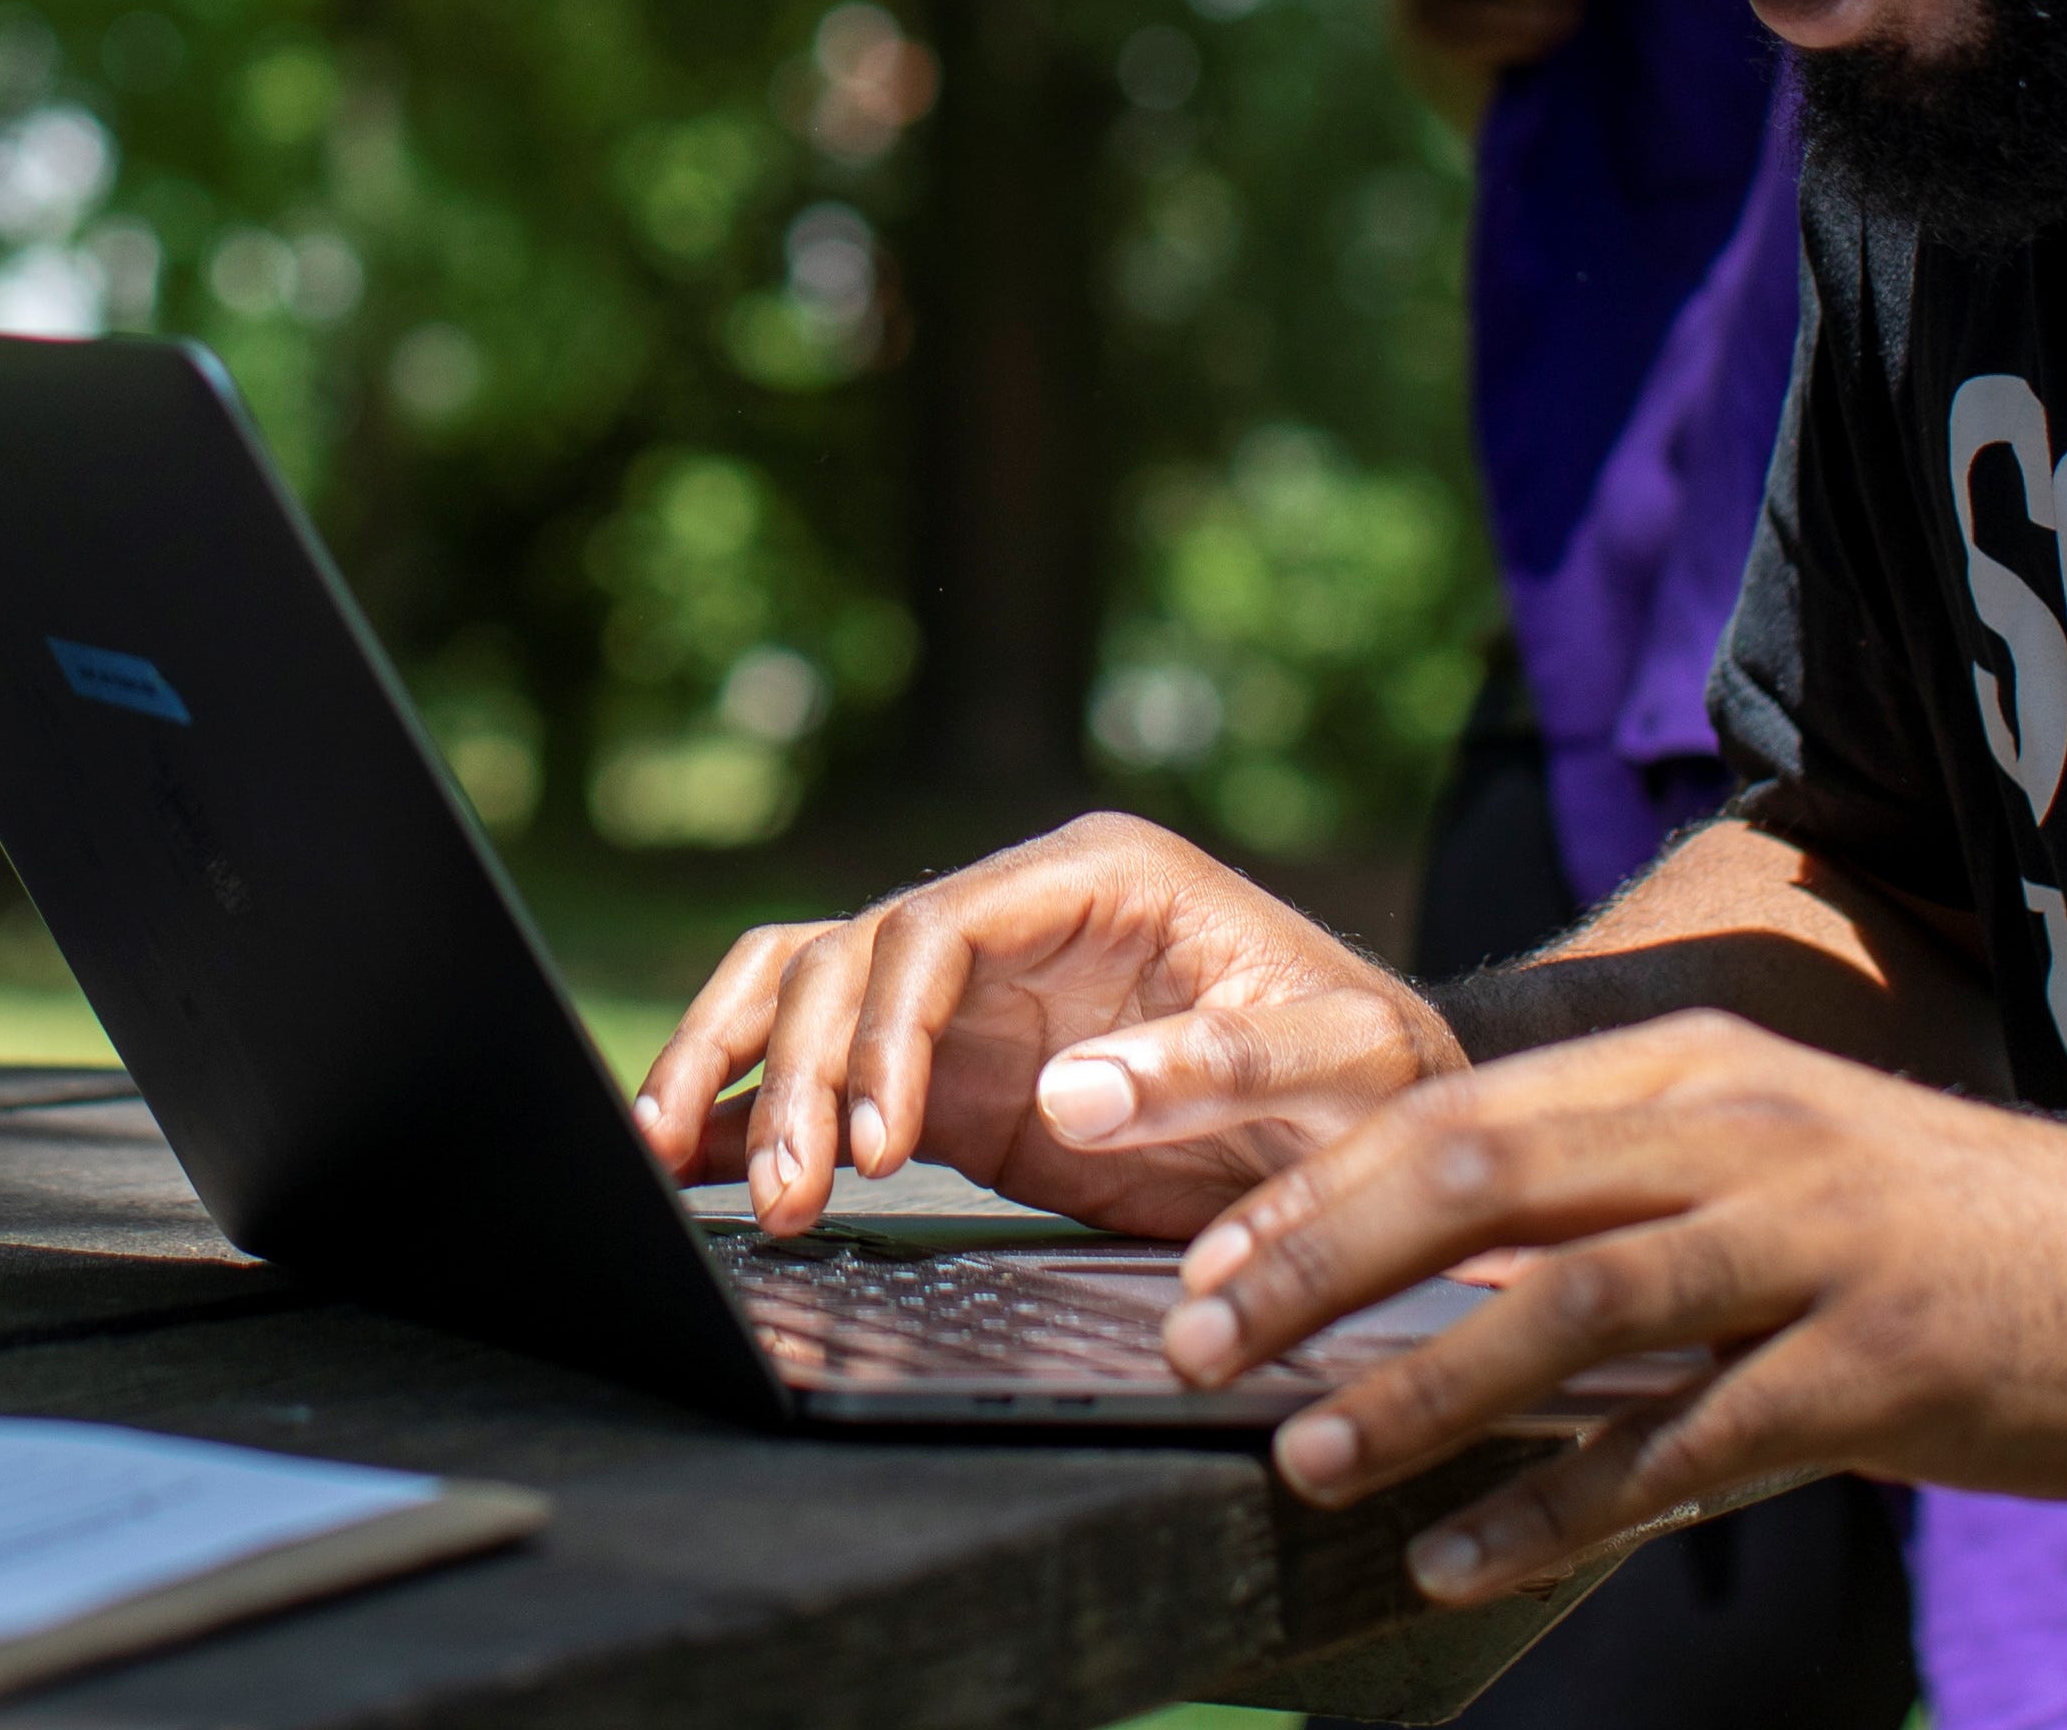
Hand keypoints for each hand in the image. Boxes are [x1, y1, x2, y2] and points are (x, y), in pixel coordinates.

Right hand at [629, 811, 1464, 1238]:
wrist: (1386, 1130)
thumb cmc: (1378, 1076)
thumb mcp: (1340, 1066)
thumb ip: (1213, 1070)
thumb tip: (1072, 1092)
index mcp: (1097, 878)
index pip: (939, 922)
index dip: (887, 1023)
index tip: (878, 1137)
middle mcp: (1017, 919)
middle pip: (853, 956)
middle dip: (798, 1066)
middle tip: (787, 1188)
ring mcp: (977, 998)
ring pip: (811, 992)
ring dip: (744, 1070)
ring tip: (679, 1159)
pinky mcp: (959, 1079)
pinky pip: (829, 1073)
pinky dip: (753, 1103)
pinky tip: (686, 1153)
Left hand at [1171, 1008, 2066, 1606]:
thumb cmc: (1946, 1236)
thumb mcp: (1774, 1163)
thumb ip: (1618, 1193)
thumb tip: (1430, 1263)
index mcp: (1696, 1068)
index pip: (1453, 1101)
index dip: (1305, 1169)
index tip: (1184, 1236)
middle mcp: (1742, 1130)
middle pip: (1480, 1175)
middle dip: (1314, 1260)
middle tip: (1189, 1338)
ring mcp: (1812, 1245)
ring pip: (1570, 1304)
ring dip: (1420, 1386)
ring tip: (1303, 1455)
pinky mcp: (1875, 1370)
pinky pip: (1685, 1444)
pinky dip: (1559, 1506)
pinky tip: (1459, 1560)